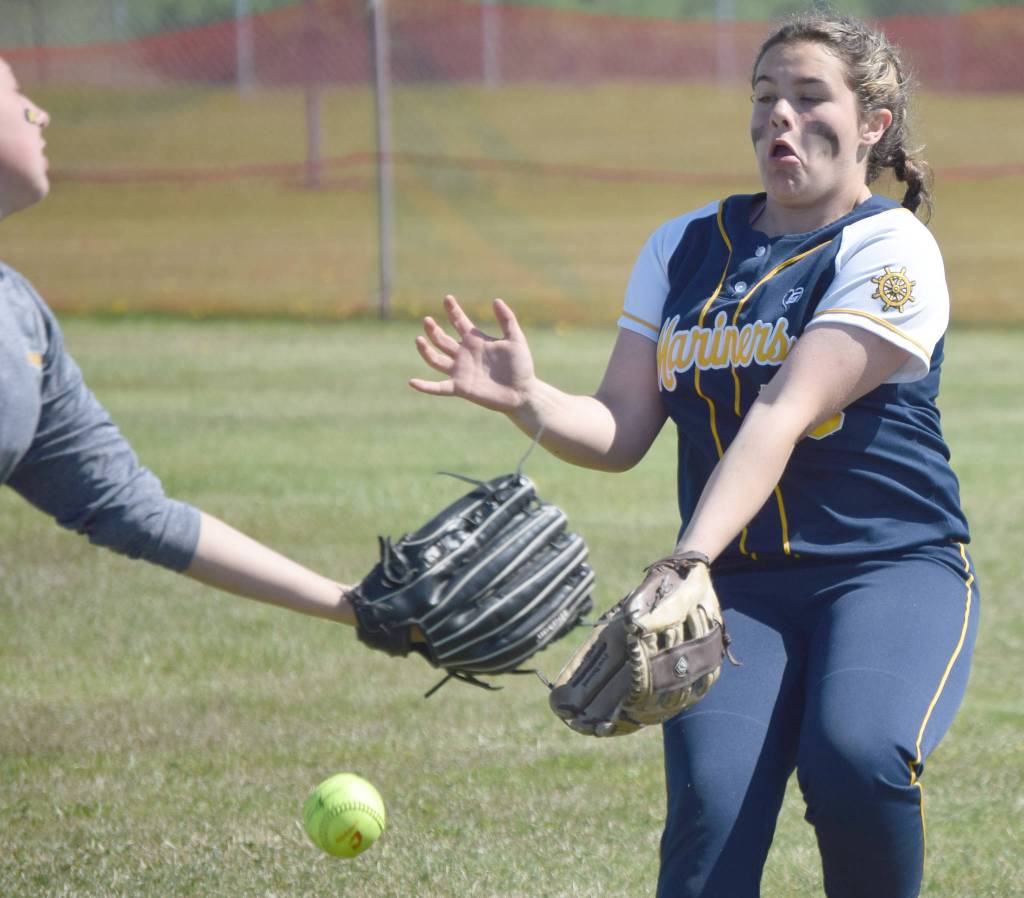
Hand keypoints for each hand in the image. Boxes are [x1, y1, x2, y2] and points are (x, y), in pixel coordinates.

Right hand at [409, 295, 535, 414]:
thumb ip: (507, 320)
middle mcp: (464, 354)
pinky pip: (438, 387)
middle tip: (427, 320)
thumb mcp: (516, 339)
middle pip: (442, 339)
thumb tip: (495, 300)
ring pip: (436, 359)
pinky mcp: (460, 388)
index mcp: (476, 340)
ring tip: (418, 339)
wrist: (523, 393)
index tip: (447, 298)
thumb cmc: (521, 366)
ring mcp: (460, 371)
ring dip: (426, 350)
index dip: (452, 310)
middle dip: (433, 329)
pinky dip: (425, 386)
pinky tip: (412, 382)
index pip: (459, 322)